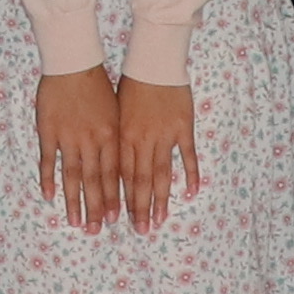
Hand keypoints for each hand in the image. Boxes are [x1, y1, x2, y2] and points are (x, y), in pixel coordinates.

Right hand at [33, 63, 125, 229]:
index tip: (115, 219)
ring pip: (74, 175)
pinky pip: (48, 159)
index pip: (115, 174)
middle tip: (95, 231)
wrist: (74, 63)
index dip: (114, 198)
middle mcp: (92, 139)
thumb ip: (117, 140)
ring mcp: (69, 136)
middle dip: (96, 208)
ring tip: (75, 223)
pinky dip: (48, 178)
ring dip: (74, 201)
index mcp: (112, 135)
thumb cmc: (98, 86)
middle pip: (96, 180)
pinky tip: (49, 196)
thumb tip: (123, 166)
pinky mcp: (49, 130)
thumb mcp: (116, 112)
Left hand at [109, 75, 199, 233]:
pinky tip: (190, 193)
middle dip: (137, 208)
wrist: (151, 62)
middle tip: (140, 231)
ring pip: (160, 174)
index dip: (116, 199)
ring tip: (159, 221)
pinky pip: (187, 156)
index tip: (114, 221)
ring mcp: (163, 135)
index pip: (117, 176)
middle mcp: (140, 140)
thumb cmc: (126, 86)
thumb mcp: (111, 114)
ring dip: (160, 199)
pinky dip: (190, 174)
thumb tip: (103, 167)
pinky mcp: (182, 127)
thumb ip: (112, 141)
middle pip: (138, 181)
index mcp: (120, 136)